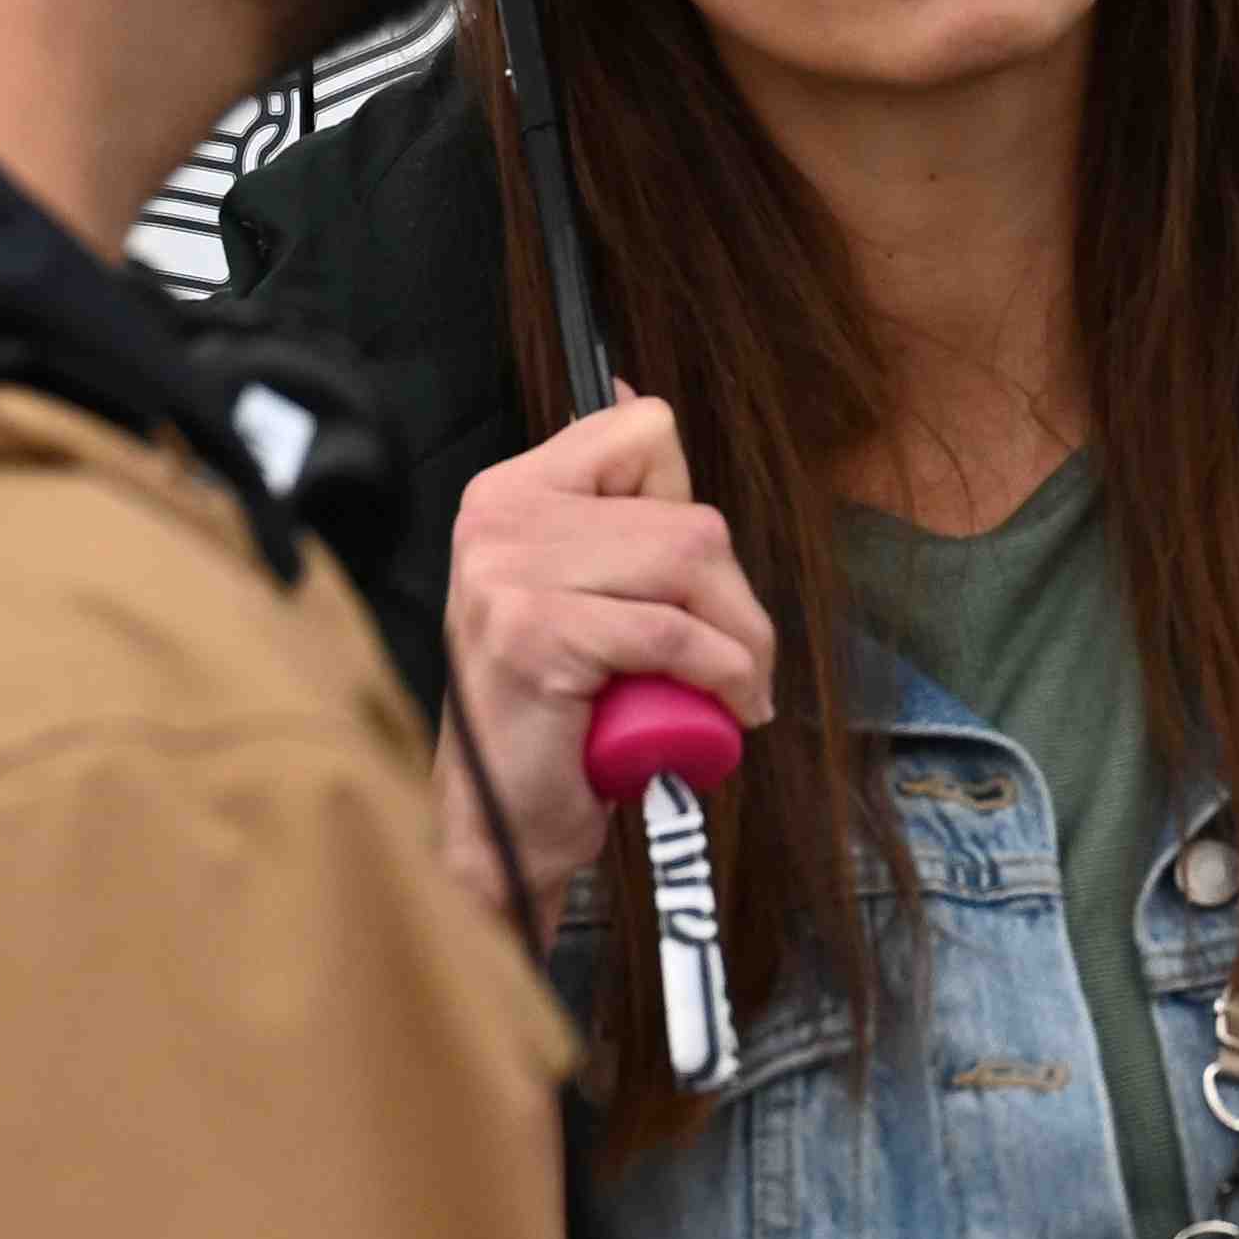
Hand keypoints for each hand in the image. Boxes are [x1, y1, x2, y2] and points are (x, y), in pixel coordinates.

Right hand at [439, 397, 767, 929]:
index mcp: (507, 492)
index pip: (640, 431)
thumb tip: (646, 412)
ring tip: (736, 689)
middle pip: (684, 513)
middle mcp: (498, 518)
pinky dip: (723, 674)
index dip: (684, 505)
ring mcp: (509, 574)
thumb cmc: (555, 716)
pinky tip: (726, 710)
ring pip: (689, 564)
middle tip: (738, 660)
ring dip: (741, 640)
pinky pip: (673, 633)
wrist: (499, 826)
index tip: (679, 579)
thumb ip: (610, 518)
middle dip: (733, 597)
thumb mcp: (574, 592)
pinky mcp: (535, 634)